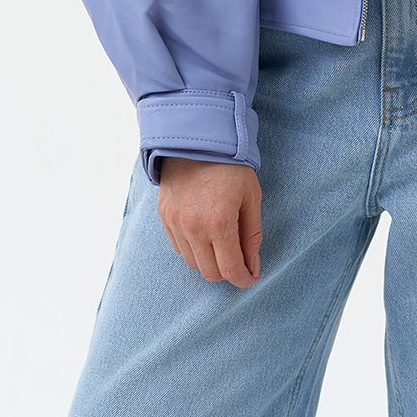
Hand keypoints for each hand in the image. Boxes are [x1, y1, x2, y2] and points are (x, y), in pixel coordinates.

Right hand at [158, 157, 262, 287]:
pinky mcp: (164, 216)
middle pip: (210, 272)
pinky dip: (193, 249)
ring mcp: (175, 222)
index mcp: (219, 222)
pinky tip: (204, 234)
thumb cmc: (230, 164)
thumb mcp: (251, 196)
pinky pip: (178, 247)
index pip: (230, 269)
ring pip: (192, 263)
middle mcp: (193, 227)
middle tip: (239, 259)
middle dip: (228, 271)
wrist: (198, 137)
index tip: (251, 276)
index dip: (244, 279)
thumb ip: (252, 233)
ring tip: (222, 244)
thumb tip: (252, 262)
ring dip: (209, 261)